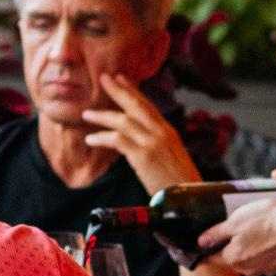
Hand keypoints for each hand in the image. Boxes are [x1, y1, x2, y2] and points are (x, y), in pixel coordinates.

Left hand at [80, 73, 198, 192]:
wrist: (190, 198)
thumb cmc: (179, 183)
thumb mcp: (171, 157)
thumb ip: (156, 145)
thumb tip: (139, 141)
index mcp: (167, 131)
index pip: (148, 105)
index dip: (132, 90)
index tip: (120, 78)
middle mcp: (161, 132)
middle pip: (136, 104)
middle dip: (118, 90)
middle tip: (103, 77)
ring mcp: (153, 142)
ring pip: (124, 120)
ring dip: (102, 116)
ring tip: (86, 114)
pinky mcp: (144, 155)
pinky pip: (118, 140)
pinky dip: (102, 138)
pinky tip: (91, 139)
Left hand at [201, 192, 275, 275]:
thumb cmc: (267, 220)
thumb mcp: (235, 221)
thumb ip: (216, 234)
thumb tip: (201, 242)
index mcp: (233, 259)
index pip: (211, 260)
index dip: (204, 253)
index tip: (200, 249)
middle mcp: (248, 269)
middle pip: (231, 260)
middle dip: (229, 248)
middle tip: (231, 232)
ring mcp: (266, 270)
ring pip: (250, 260)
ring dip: (249, 249)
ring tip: (255, 231)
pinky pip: (266, 259)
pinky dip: (265, 251)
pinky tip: (270, 237)